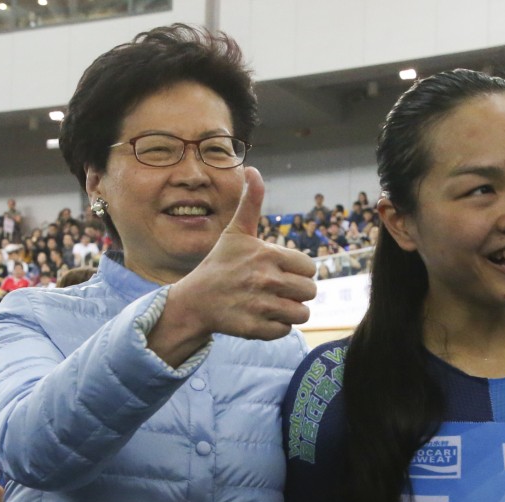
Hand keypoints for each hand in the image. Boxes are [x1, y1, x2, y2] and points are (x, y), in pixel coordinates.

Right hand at [152, 167, 316, 364]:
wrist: (194, 301)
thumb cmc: (220, 264)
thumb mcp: (235, 232)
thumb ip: (251, 202)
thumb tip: (252, 168)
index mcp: (267, 255)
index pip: (310, 268)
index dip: (297, 271)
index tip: (278, 272)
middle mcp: (266, 280)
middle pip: (309, 292)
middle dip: (296, 293)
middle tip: (274, 290)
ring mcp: (261, 306)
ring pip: (302, 314)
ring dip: (289, 311)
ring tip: (270, 305)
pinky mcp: (255, 329)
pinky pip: (285, 331)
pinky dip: (275, 327)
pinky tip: (259, 317)